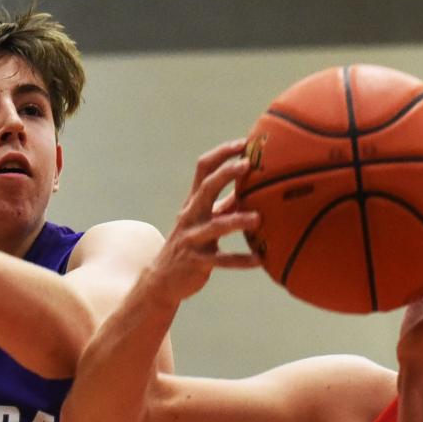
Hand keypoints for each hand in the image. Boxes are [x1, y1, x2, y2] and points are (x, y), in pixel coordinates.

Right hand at [149, 139, 260, 304]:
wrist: (162, 279)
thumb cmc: (191, 243)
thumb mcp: (204, 220)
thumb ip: (226, 204)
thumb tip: (252, 188)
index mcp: (194, 202)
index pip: (203, 168)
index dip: (222, 153)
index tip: (243, 143)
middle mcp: (191, 216)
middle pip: (206, 188)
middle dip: (226, 174)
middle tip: (247, 165)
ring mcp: (193, 238)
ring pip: (216, 226)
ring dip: (238, 220)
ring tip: (259, 218)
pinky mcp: (198, 261)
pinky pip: (222, 261)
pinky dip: (242, 260)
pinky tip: (260, 260)